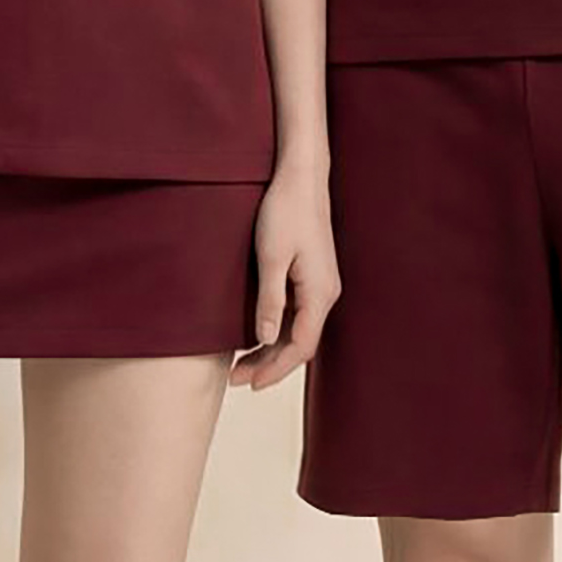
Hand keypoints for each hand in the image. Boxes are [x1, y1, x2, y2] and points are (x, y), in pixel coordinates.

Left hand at [229, 164, 340, 391]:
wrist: (301, 178)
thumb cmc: (285, 211)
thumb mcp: (271, 257)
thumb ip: (270, 300)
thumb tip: (267, 339)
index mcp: (320, 293)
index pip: (301, 346)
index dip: (275, 369)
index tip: (249, 384)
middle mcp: (326, 293)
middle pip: (300, 343)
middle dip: (270, 365)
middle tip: (236, 379)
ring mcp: (320, 285)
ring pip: (298, 330)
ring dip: (272, 349)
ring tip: (241, 364)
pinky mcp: (312, 276)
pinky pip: (297, 314)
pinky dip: (277, 330)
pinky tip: (257, 336)